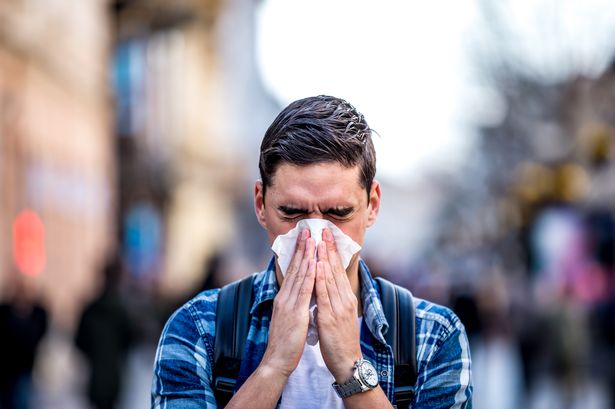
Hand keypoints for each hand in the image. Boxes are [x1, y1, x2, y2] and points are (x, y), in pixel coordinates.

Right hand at [260, 229, 315, 377]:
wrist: (276, 360)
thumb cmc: (285, 342)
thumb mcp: (288, 318)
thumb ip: (293, 304)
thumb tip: (300, 294)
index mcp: (284, 298)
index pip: (292, 271)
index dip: (299, 254)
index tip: (305, 239)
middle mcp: (284, 297)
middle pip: (295, 268)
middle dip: (302, 248)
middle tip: (308, 230)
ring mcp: (288, 304)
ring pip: (299, 275)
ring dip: (307, 256)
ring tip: (312, 239)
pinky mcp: (295, 313)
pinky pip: (304, 291)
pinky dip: (310, 275)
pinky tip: (315, 263)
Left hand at [315, 228, 362, 382]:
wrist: (347, 361)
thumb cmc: (341, 339)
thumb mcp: (340, 314)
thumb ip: (334, 298)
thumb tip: (325, 283)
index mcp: (346, 298)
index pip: (338, 270)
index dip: (333, 251)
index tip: (327, 235)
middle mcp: (344, 299)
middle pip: (336, 269)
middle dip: (329, 248)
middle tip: (324, 229)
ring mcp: (338, 307)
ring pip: (330, 278)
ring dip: (324, 258)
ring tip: (319, 241)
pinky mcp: (330, 317)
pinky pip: (324, 295)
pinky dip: (321, 279)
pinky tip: (317, 267)